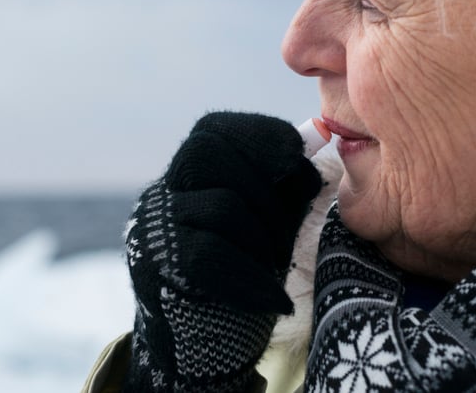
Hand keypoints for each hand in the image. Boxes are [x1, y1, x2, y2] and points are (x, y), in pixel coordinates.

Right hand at [123, 111, 321, 391]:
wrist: (202, 348)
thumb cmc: (241, 274)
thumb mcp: (268, 221)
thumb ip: (286, 183)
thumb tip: (321, 136)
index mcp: (189, 176)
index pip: (215, 128)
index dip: (260, 135)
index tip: (298, 157)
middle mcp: (163, 193)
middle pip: (208, 152)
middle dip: (265, 187)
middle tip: (287, 229)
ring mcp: (154, 229)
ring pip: (221, 205)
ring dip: (265, 238)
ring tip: (276, 266)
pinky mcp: (156, 268)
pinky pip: (213, 255)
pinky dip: (254, 277)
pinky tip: (275, 299)